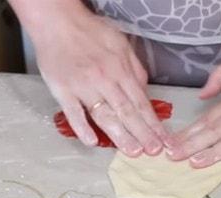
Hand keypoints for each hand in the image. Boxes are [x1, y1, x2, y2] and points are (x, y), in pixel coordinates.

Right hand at [17, 1, 166, 156]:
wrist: (57, 22)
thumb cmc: (90, 32)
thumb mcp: (121, 44)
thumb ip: (135, 70)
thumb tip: (144, 93)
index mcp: (120, 70)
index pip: (141, 103)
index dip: (154, 124)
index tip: (164, 140)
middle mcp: (104, 80)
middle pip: (127, 112)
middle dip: (143, 134)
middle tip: (154, 151)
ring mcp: (82, 86)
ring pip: (104, 115)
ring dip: (120, 135)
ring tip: (132, 151)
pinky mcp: (62, 89)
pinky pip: (73, 111)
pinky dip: (81, 127)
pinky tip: (91, 142)